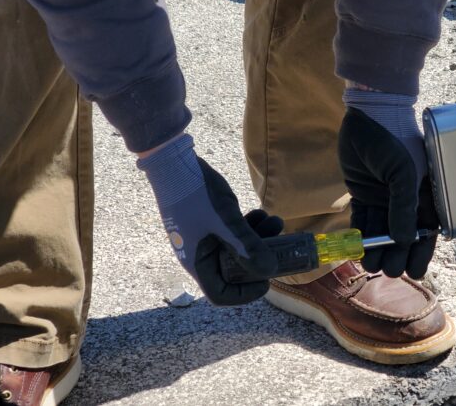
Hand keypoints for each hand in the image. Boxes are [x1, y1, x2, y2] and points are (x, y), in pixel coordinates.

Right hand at [138, 134, 280, 304]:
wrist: (174, 161)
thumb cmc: (196, 194)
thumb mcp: (227, 221)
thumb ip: (248, 247)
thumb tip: (271, 271)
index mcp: (197, 262)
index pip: (221, 294)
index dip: (245, 294)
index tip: (267, 281)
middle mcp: (199, 254)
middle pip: (234, 271)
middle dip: (259, 259)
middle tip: (280, 244)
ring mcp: (204, 238)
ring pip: (236, 249)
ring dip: (258, 239)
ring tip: (276, 221)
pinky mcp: (209, 222)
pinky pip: (232, 234)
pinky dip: (248, 228)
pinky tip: (261, 213)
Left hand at [337, 90, 439, 278]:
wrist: (369, 114)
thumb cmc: (394, 139)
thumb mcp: (403, 173)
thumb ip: (403, 207)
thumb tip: (405, 240)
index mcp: (425, 194)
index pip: (426, 231)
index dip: (421, 252)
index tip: (414, 271)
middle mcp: (406, 199)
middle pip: (404, 235)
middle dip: (397, 255)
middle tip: (389, 270)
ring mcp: (384, 197)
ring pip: (382, 231)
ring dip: (378, 249)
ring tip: (371, 266)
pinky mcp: (364, 194)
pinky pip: (364, 220)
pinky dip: (361, 236)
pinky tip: (358, 250)